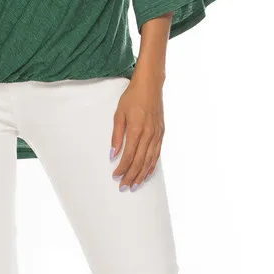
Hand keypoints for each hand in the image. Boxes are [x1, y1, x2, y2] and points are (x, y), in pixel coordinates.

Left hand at [109, 73, 164, 188]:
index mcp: (137, 129)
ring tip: (135, 185)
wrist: (150, 86)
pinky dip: (151, 166)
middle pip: (140, 161)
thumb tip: (112, 154)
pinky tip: (147, 173)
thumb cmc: (132, 98)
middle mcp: (149, 134)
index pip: (129, 155)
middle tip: (124, 187)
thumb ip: (116, 135)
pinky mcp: (161, 134)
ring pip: (150, 160)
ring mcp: (157, 135)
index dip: (122, 168)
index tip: (116, 176)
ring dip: (142, 175)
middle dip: (131, 176)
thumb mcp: (119, 114)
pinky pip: (157, 154)